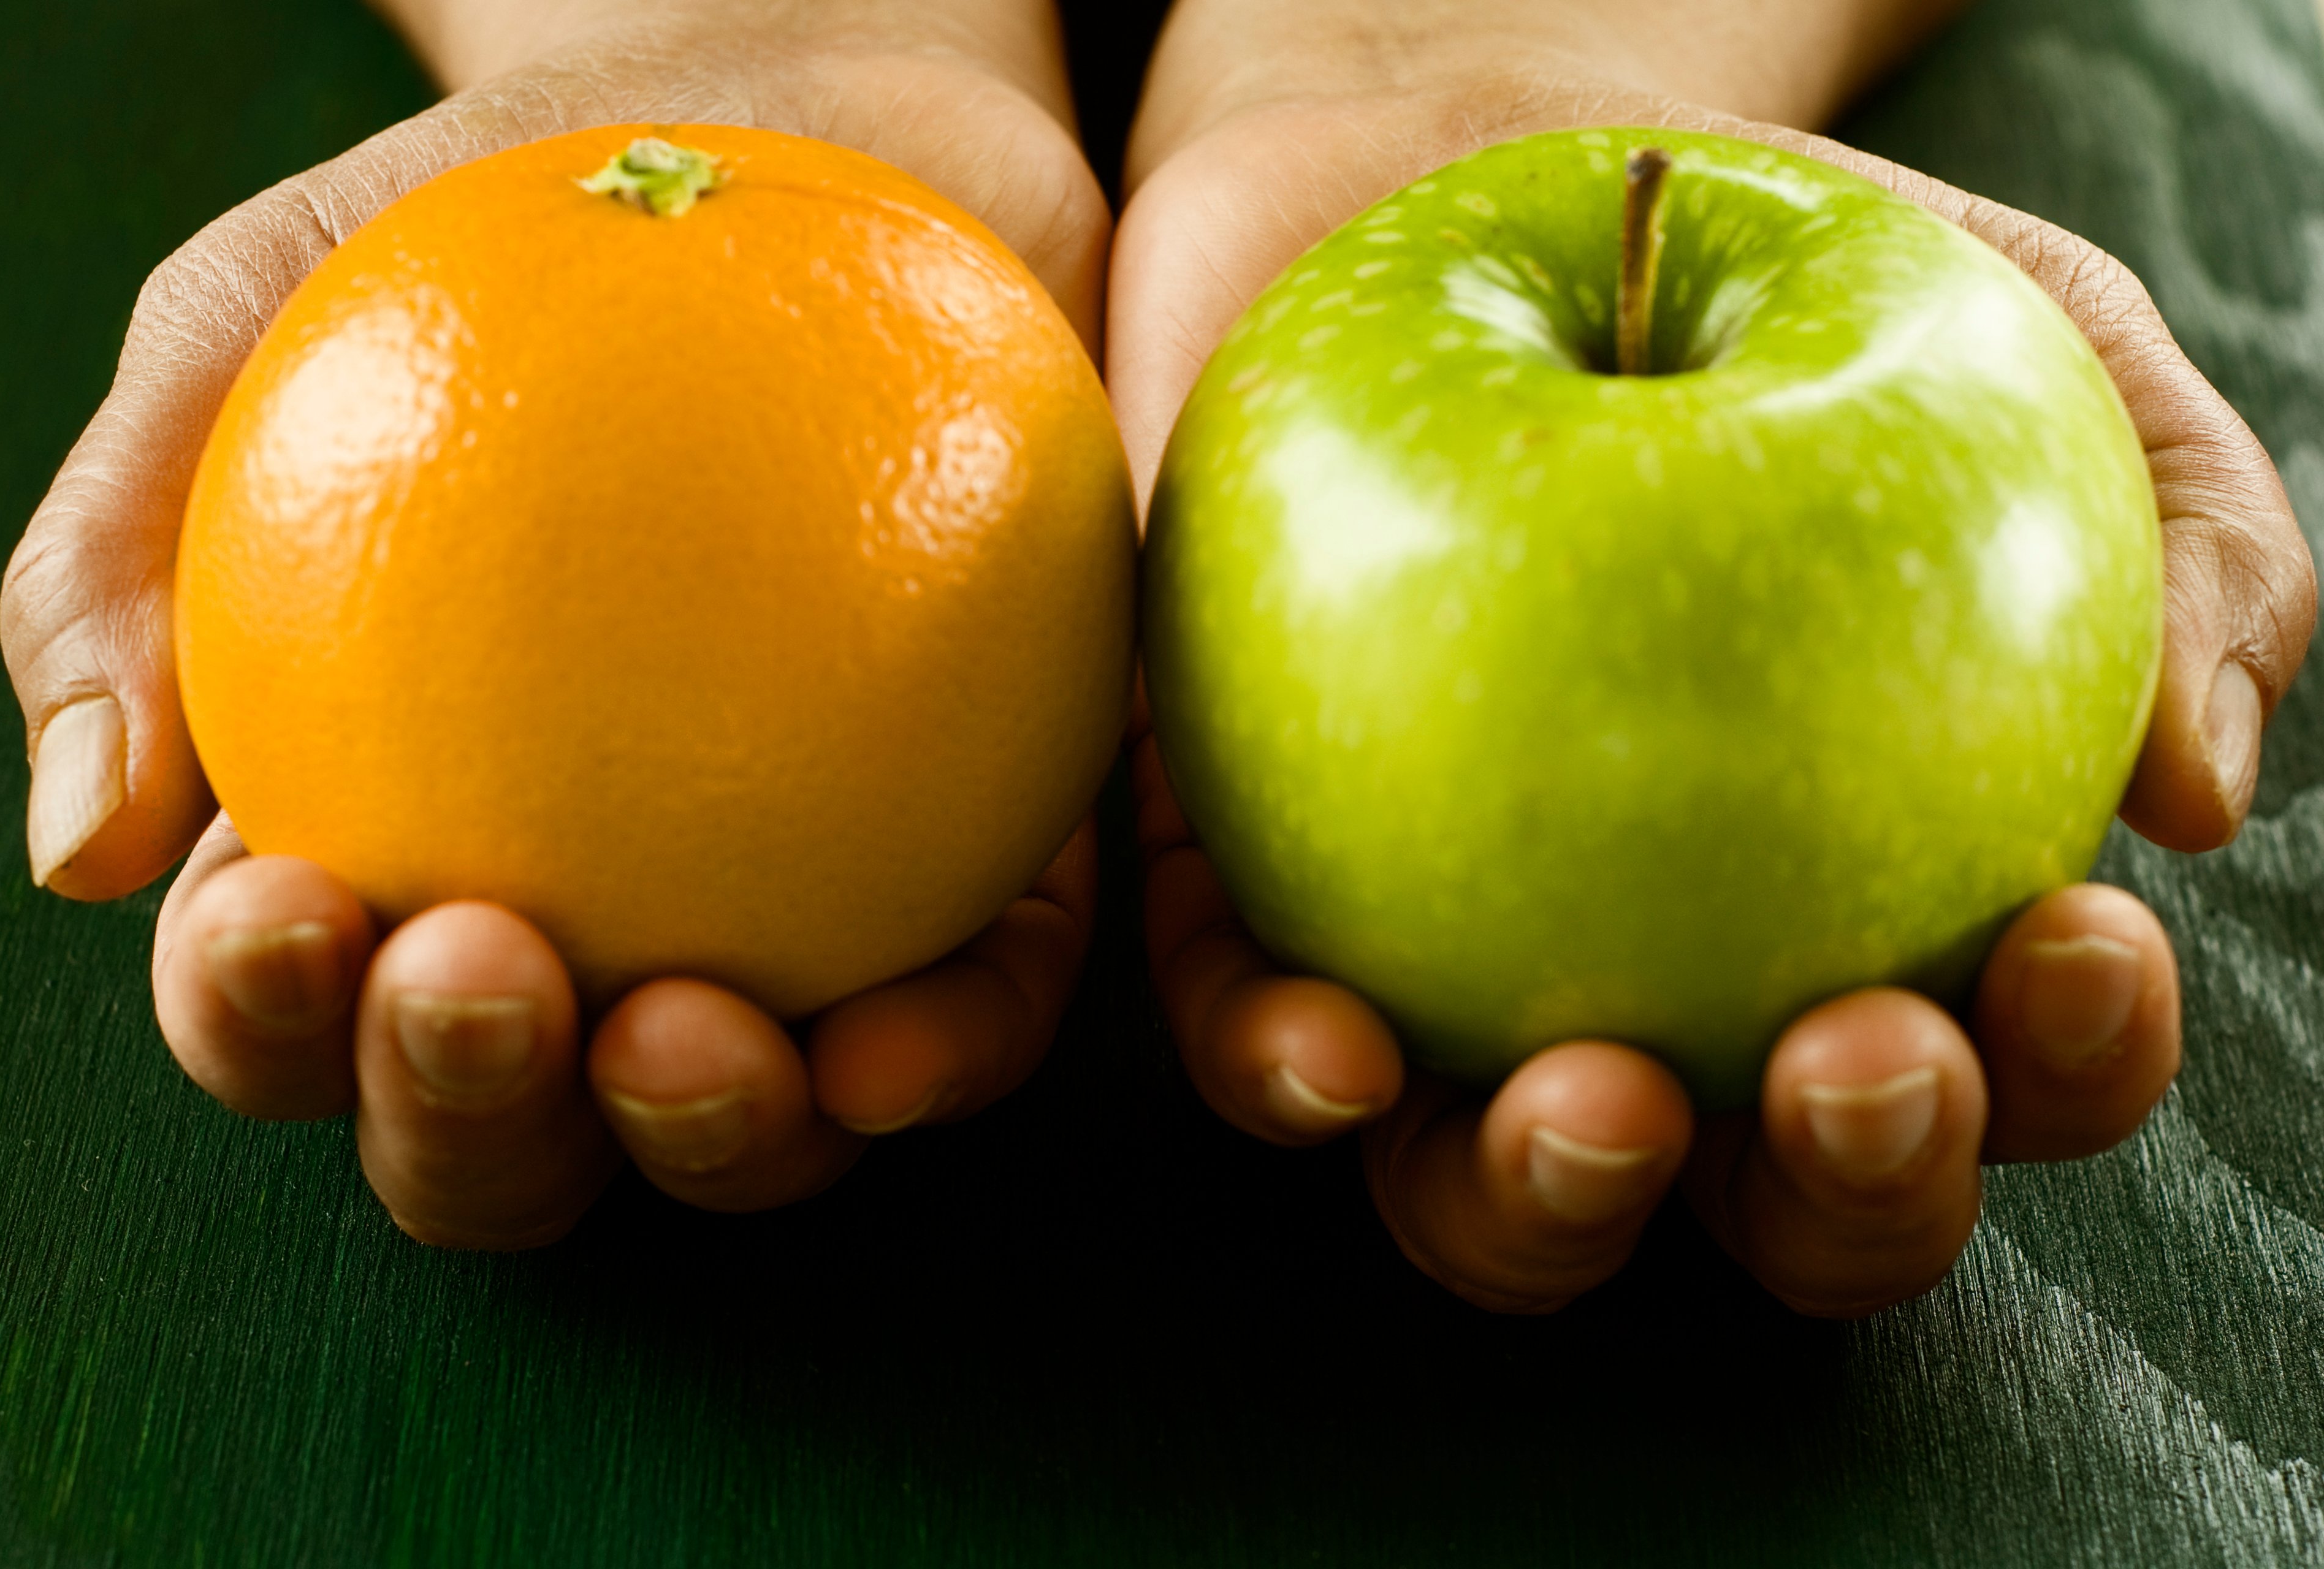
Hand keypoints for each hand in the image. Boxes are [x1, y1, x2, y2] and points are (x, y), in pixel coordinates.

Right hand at [2, 0, 1107, 1247]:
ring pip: (734, 1133)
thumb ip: (134, 551)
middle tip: (478, 971)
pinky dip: (940, 1054)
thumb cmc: (503, 223)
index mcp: (386, 835)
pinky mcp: (986, 866)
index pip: (289, 1000)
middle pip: (501, 1131)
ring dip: (703, 1144)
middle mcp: (585, 919)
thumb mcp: (262, 318)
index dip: (262, 1016)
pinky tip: (896, 1035)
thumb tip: (83, 849)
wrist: (809, 122)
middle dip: (467, 1118)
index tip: (286, 904)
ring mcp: (793, 913)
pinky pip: (975, 1012)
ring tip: (689, 1041)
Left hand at [1110, 0, 2314, 1313]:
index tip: (2065, 935)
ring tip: (1591, 1104)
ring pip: (1494, 1196)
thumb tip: (2190, 794)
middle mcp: (1660, 985)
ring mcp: (1442, 968)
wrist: (1439, 168)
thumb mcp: (2017, 343)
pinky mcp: (1238, 895)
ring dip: (1549, 1205)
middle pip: (1766, 1199)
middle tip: (1849, 1060)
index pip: (1995, 1063)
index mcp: (1860, 902)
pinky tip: (1322, 1045)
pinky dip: (1282, 1072)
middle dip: (1834, 1190)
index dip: (2058, 1064)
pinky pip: (1250, 1037)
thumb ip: (2175, 534)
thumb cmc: (1748, 272)